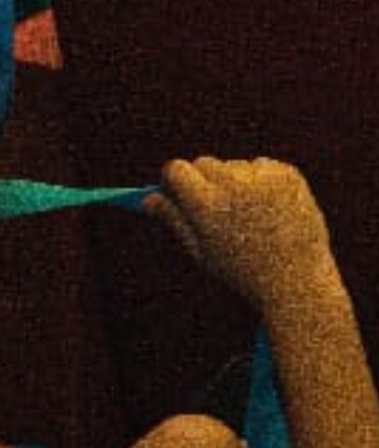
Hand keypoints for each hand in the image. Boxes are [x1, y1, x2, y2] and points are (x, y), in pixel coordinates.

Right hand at [155, 156, 338, 312]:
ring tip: (252, 216)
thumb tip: (148, 199)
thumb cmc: (243, 274)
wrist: (299, 284)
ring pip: (234, 166)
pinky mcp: (288, 176)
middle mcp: (232, 185)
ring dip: (235, 181)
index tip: (179, 194)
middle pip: (204, 163)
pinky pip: (263, 166)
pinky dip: (262, 180)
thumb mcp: (200, 252)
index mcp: (205, 204)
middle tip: (218, 210)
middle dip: (204, 181)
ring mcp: (263, 179)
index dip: (175, 183)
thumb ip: (173, 220)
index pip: (176, 169)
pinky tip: (271, 207)